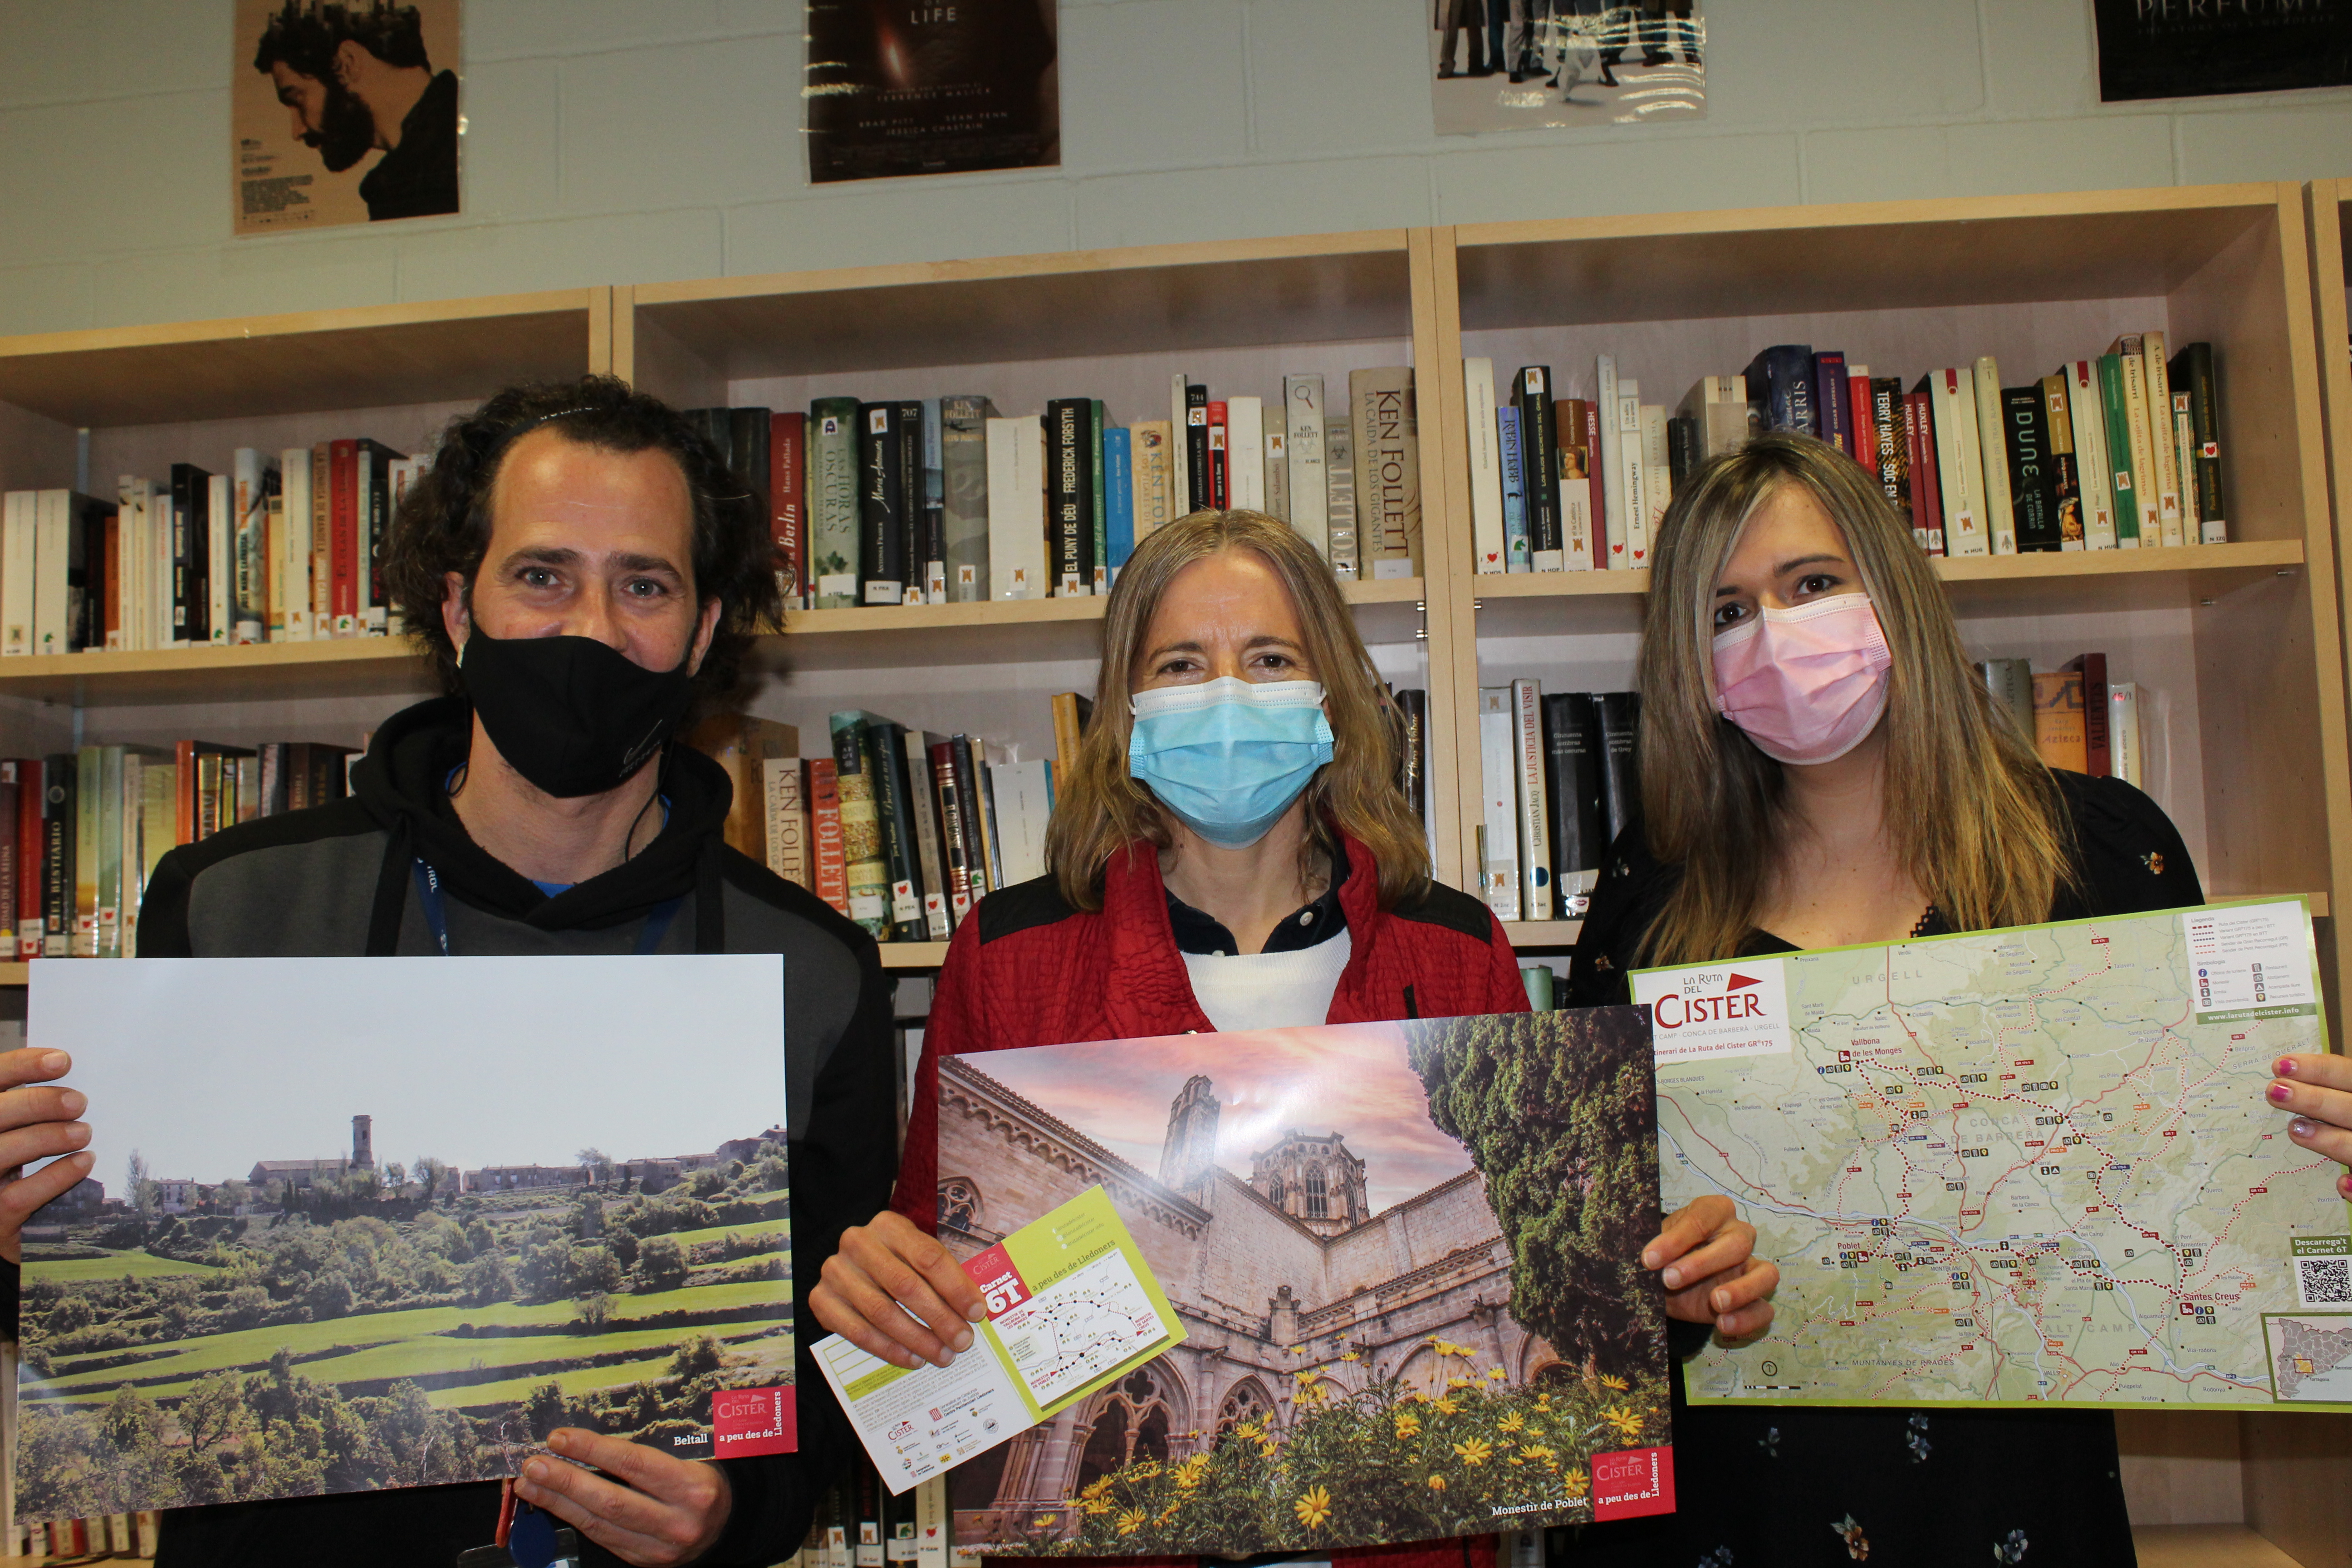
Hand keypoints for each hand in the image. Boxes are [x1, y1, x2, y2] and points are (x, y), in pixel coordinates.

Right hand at [0, 1049, 93, 1265]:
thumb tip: (71, 1087)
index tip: (63, 1061)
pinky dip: (55, 1177)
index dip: (22, 1066)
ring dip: (49, 1137)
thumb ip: (24, 1114)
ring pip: (1, 1152)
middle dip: (39, 1103)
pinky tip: (84, 1162)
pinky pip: (17, 1197)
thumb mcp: (9, 1135)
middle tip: (78, 1103)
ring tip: (83, 1132)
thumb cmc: (4, 1175)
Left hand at [514, 1428, 729, 1566]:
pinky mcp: (643, 1561)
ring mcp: (658, 1547)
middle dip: (565, 1481)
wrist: (727, 1523)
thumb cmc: (702, 1478)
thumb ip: (647, 1452)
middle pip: (610, 1500)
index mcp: (692, 1487)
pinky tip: (552, 1504)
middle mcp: (676, 1521)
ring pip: (599, 1524)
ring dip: (559, 1502)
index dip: (592, 1450)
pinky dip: (573, 1519)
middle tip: (533, 1463)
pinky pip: (602, 1538)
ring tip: (531, 1483)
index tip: (560, 1438)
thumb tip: (589, 1441)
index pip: (633, 1464)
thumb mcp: (689, 1457)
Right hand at [812, 1209, 986, 1368]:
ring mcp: (836, 1271)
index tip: (977, 1313)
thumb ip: (942, 1275)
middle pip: (906, 1286)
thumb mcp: (916, 1256)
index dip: (956, 1287)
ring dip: (917, 1339)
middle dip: (939, 1318)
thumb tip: (976, 1311)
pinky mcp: (820, 1299)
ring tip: (942, 1355)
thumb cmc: (894, 1262)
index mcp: (889, 1225)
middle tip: (962, 1341)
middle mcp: (858, 1243)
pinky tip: (912, 1359)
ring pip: (882, 1312)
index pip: (928, 1256)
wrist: (846, 1266)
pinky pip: (858, 1331)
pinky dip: (889, 1349)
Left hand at [1641, 1194, 1776, 1338]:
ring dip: (1742, 1289)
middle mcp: (1738, 1235)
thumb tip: (1646, 1259)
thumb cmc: (1665, 1255)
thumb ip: (1654, 1250)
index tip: (1649, 1258)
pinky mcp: (1755, 1299)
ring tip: (1715, 1302)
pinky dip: (1747, 1319)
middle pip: (1737, 1244)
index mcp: (1714, 1212)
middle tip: (1670, 1279)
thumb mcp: (1655, 1248)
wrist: (1668, 1284)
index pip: (1702, 1218)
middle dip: (1702, 1263)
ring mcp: (1751, 1267)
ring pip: (1766, 1274)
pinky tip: (1722, 1325)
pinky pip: (1764, 1309)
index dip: (1676, 1238)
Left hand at [2271, 1053, 2351, 1198]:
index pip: (2347, 1074)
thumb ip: (2328, 1094)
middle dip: (2314, 1099)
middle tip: (2274, 1092)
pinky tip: (2341, 1184)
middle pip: (2350, 1107)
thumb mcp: (2344, 1099)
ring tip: (2295, 1130)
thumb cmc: (2347, 1118)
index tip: (2280, 1065)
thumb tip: (2283, 1078)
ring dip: (2331, 1139)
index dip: (2317, 1070)